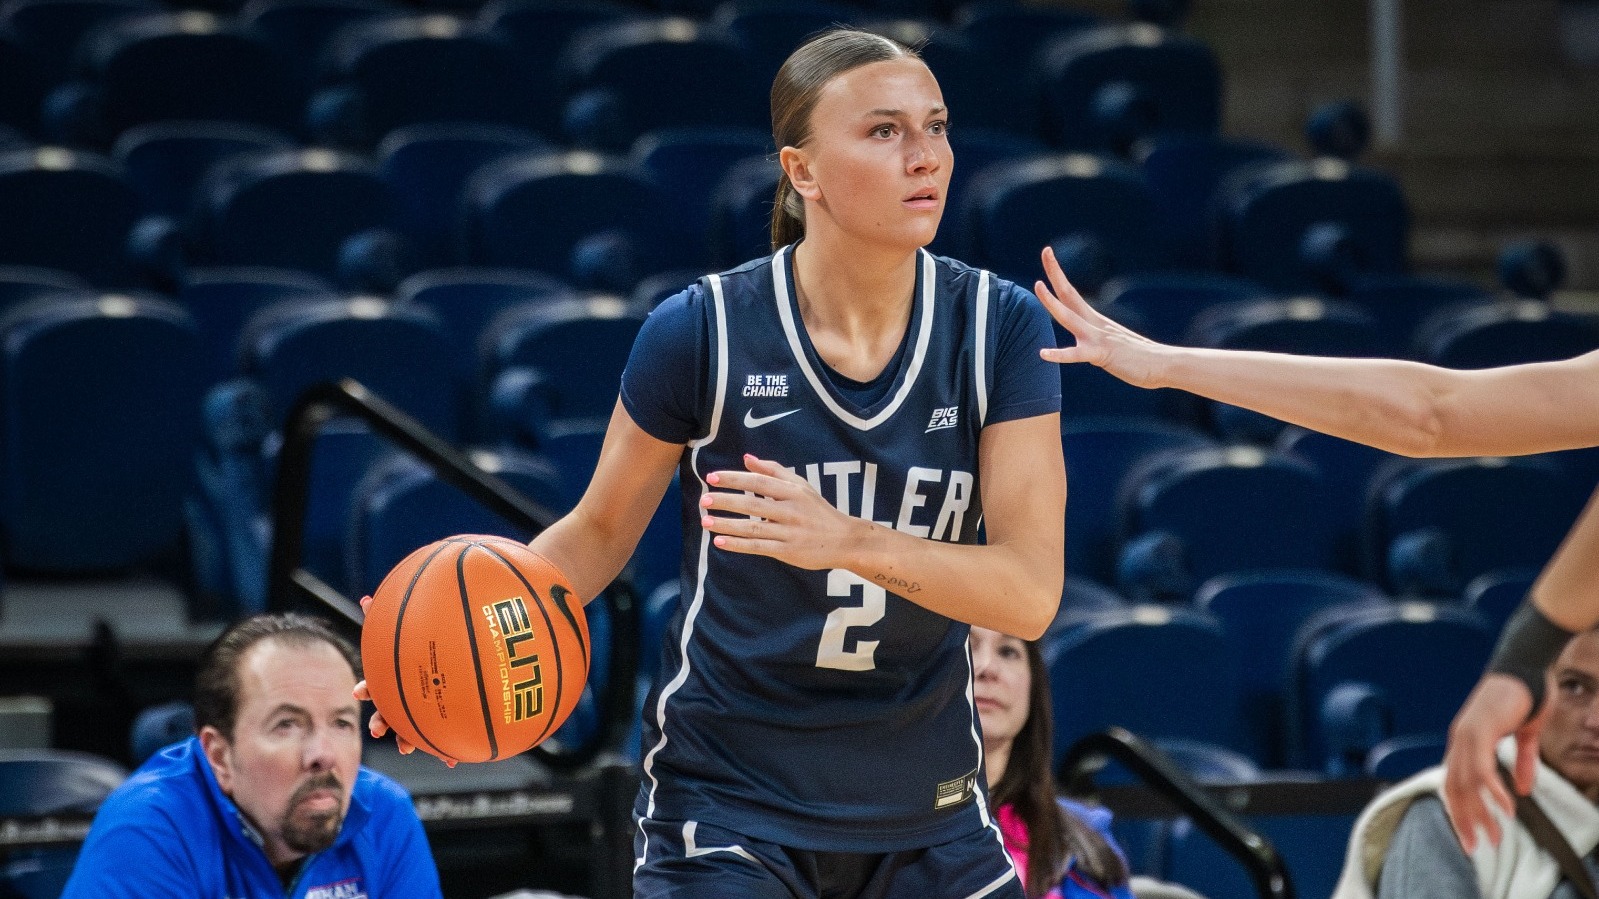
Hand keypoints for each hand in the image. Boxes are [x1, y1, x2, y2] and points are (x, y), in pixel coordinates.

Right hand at [354, 596, 453, 766]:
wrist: (472, 655)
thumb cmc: (432, 640)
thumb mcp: (410, 629)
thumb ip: (388, 615)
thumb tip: (365, 598)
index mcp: (399, 677)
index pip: (377, 684)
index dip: (367, 689)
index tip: (359, 692)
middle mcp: (408, 695)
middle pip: (389, 711)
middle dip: (382, 721)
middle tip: (378, 728)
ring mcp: (427, 709)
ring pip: (412, 729)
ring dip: (407, 740)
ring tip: (407, 747)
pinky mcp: (446, 721)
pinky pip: (444, 739)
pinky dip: (445, 750)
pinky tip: (452, 759)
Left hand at [700, 454, 866, 570]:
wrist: (844, 540)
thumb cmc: (818, 511)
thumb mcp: (801, 486)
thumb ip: (773, 471)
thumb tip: (746, 458)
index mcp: (792, 492)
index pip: (758, 482)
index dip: (734, 479)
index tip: (712, 477)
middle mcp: (790, 510)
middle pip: (753, 504)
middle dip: (726, 501)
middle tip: (704, 499)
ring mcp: (789, 532)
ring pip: (753, 528)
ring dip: (727, 524)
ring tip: (705, 521)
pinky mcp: (788, 551)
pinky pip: (759, 547)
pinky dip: (738, 545)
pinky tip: (720, 542)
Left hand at [1033, 245, 1166, 388]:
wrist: (1165, 364)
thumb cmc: (1141, 358)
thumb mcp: (1113, 344)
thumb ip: (1098, 341)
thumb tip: (1089, 343)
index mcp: (1095, 320)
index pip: (1071, 294)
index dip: (1058, 275)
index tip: (1048, 254)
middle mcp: (1095, 324)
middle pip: (1069, 295)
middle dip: (1056, 273)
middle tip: (1046, 250)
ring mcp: (1098, 337)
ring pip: (1069, 318)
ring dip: (1052, 302)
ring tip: (1037, 285)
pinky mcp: (1102, 355)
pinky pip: (1077, 354)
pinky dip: (1059, 354)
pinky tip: (1042, 353)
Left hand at [1441, 672, 1548, 851]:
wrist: (1524, 665)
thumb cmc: (1523, 696)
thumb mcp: (1523, 736)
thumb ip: (1521, 762)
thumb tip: (1523, 790)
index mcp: (1464, 743)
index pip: (1455, 784)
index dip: (1461, 812)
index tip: (1471, 836)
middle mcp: (1459, 740)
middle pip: (1454, 790)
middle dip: (1465, 821)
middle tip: (1476, 847)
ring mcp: (1466, 735)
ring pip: (1465, 784)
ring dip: (1480, 813)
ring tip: (1493, 836)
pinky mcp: (1480, 730)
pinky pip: (1482, 768)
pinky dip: (1492, 791)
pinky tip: (1506, 808)